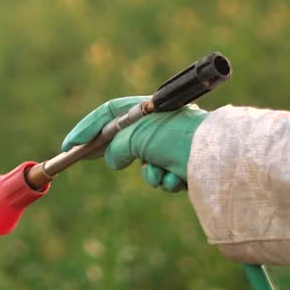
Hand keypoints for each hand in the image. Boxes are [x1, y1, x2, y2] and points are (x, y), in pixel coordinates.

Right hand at [61, 96, 208, 192]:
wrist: (219, 160)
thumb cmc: (178, 139)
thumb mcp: (137, 137)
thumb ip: (116, 146)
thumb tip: (113, 160)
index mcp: (151, 107)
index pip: (111, 112)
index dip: (88, 127)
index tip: (71, 145)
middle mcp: (163, 123)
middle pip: (127, 138)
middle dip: (118, 154)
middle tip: (95, 161)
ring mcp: (174, 145)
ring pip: (145, 164)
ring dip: (149, 174)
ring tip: (161, 173)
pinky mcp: (185, 166)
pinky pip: (163, 177)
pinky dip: (166, 181)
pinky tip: (178, 180)